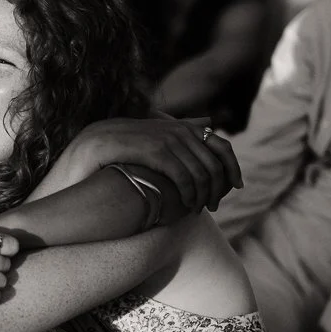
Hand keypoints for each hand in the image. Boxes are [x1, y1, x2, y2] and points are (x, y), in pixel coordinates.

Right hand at [73, 116, 242, 212]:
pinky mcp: (156, 151)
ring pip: (202, 172)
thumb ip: (182, 126)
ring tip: (198, 210)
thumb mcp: (157, 134)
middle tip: (213, 206)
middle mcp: (180, 130)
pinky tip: (185, 205)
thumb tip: (209, 121)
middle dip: (218, 188)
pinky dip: (189, 194)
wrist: (94, 145)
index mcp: (184, 127)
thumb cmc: (126, 144)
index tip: (236, 187)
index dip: (233, 168)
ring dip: (203, 195)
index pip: (223, 146)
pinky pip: (184, 176)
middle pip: (215, 163)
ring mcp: (168, 139)